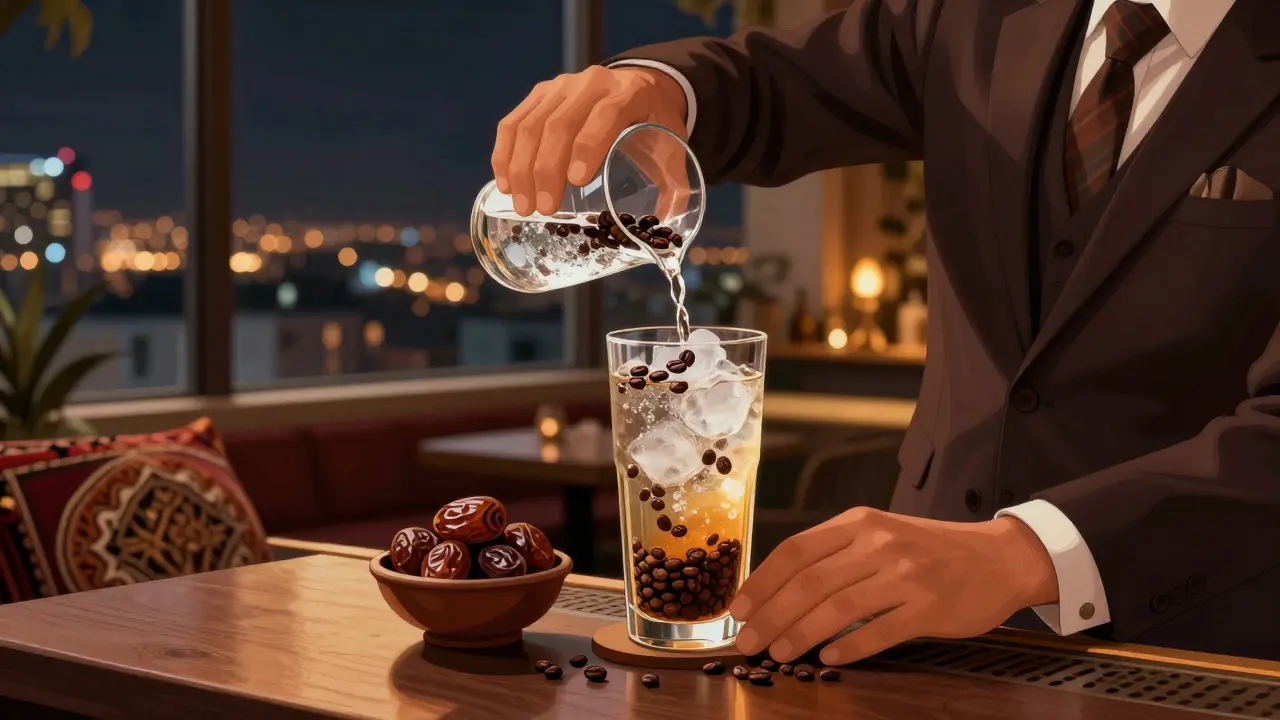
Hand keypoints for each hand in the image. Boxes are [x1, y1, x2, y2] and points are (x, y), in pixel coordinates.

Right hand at [491, 66, 687, 216]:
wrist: (637, 85)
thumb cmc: (652, 123)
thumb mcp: (671, 146)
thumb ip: (675, 185)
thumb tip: (666, 226)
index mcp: (627, 93)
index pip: (604, 116)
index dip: (587, 147)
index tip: (575, 182)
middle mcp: (590, 83)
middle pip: (559, 125)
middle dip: (546, 170)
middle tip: (543, 209)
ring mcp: (559, 86)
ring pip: (530, 126)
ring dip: (521, 169)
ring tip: (523, 205)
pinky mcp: (539, 95)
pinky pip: (513, 123)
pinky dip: (505, 154)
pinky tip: (506, 183)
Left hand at [729, 508, 1057, 665]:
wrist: (999, 557)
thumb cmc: (930, 550)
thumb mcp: (880, 534)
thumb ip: (836, 555)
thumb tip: (780, 589)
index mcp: (859, 523)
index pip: (796, 551)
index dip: (762, 582)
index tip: (739, 608)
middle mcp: (879, 544)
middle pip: (810, 582)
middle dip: (771, 615)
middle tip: (747, 641)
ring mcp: (905, 575)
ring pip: (838, 607)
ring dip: (800, 633)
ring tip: (778, 652)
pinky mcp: (929, 606)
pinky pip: (879, 630)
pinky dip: (849, 646)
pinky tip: (828, 657)